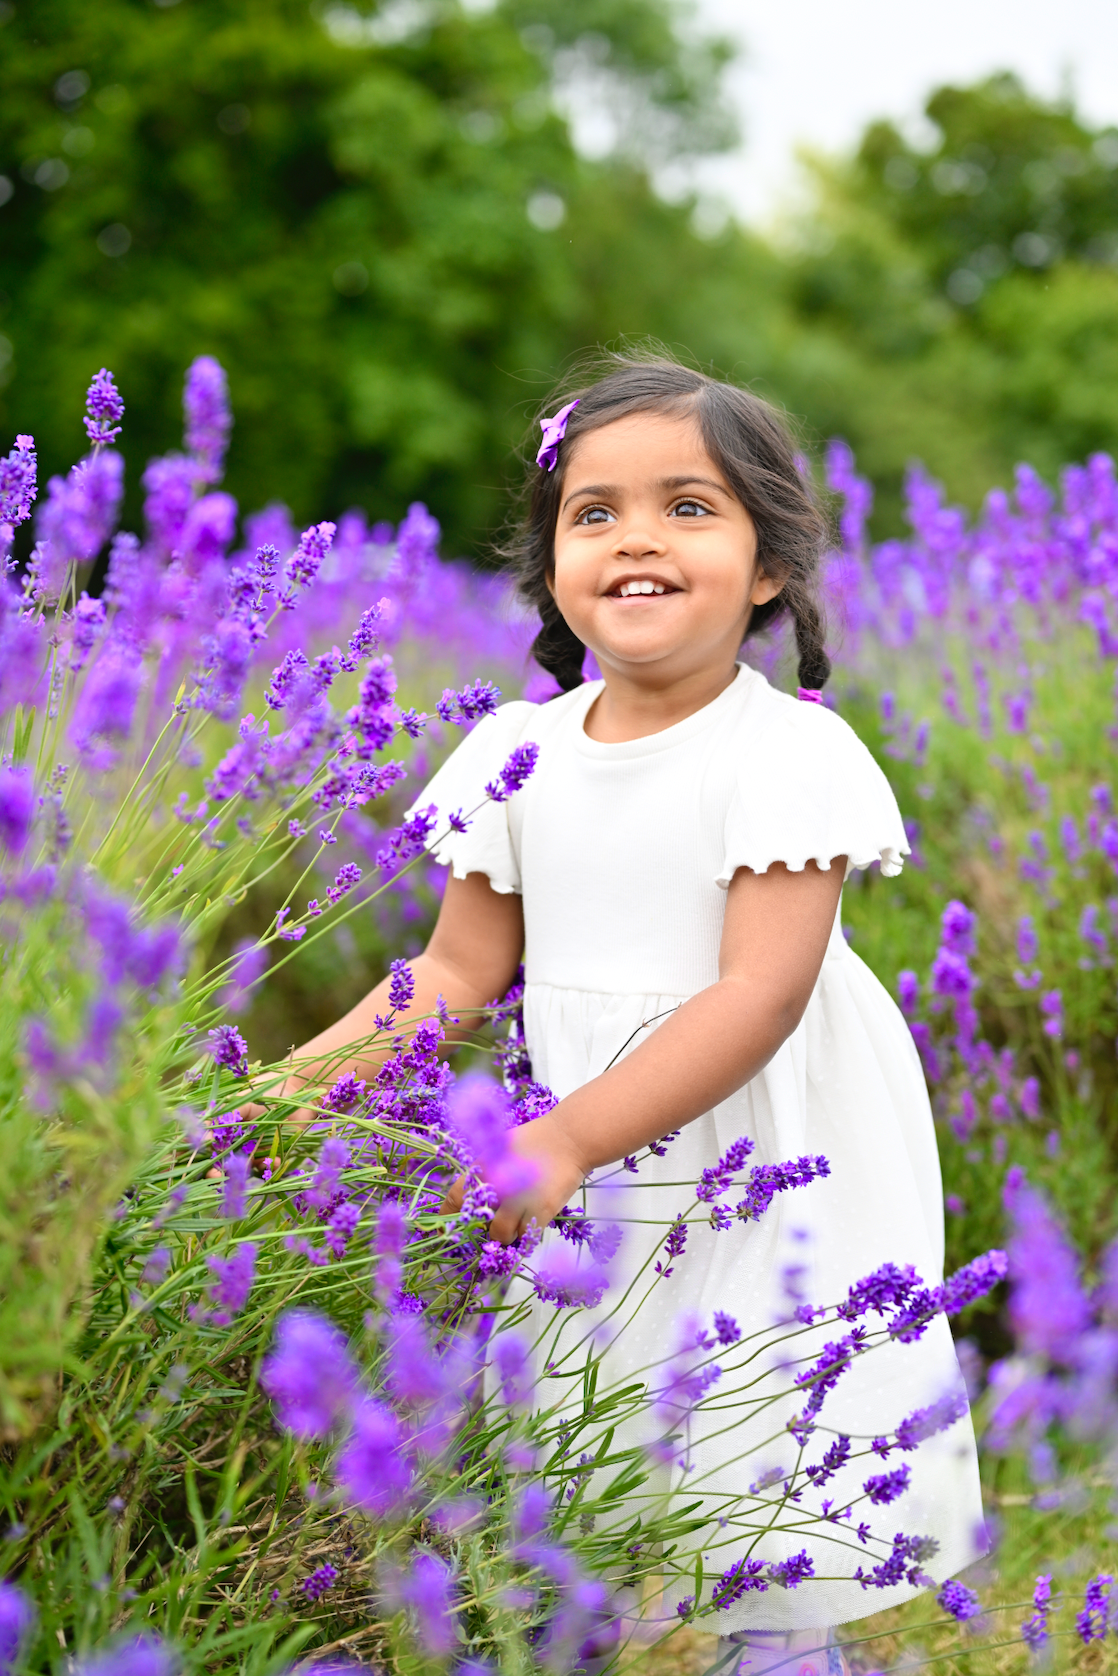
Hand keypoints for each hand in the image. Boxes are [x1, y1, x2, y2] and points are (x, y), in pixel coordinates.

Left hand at [443, 1111, 587, 1245]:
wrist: (569, 1138)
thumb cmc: (535, 1140)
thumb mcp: (501, 1147)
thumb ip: (486, 1170)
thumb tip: (473, 1195)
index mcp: (484, 1166)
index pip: (456, 1197)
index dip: (449, 1216)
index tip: (448, 1227)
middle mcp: (498, 1185)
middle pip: (478, 1222)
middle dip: (482, 1228)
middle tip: (491, 1226)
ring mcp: (519, 1199)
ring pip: (501, 1234)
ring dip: (506, 1234)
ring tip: (514, 1224)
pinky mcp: (541, 1210)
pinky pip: (526, 1236)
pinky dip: (526, 1235)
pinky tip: (530, 1225)